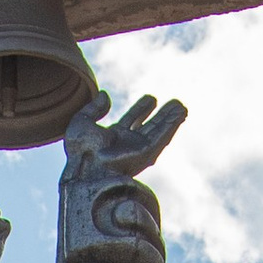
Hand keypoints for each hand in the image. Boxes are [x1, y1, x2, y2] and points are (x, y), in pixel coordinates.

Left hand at [63, 91, 187, 182]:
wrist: (86, 167)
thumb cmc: (80, 150)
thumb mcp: (82, 121)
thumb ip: (94, 107)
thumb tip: (105, 95)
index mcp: (113, 137)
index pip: (132, 119)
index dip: (141, 109)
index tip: (151, 99)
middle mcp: (128, 144)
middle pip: (149, 126)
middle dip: (161, 115)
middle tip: (173, 103)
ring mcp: (137, 149)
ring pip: (158, 131)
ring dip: (171, 119)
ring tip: (182, 106)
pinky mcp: (146, 153)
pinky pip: (162, 136)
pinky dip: (172, 125)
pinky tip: (181, 113)